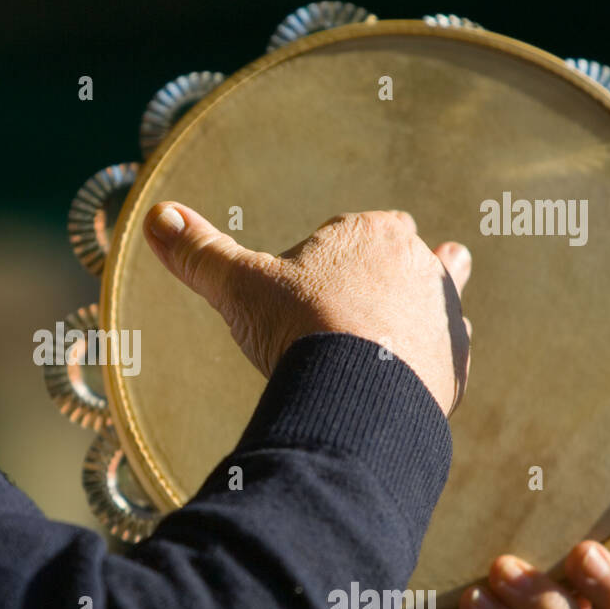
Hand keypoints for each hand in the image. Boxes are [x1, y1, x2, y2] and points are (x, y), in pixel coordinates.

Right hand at [142, 202, 470, 415]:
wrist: (358, 392)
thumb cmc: (299, 327)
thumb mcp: (239, 286)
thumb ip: (200, 253)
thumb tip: (156, 216)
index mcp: (371, 232)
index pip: (356, 231)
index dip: (333, 256)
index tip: (311, 286)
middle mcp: (418, 263)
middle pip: (404, 257)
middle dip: (384, 275)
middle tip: (356, 303)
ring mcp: (441, 312)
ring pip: (436, 301)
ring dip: (419, 313)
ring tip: (403, 327)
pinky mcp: (454, 361)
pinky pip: (446, 354)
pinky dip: (430, 362)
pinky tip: (412, 376)